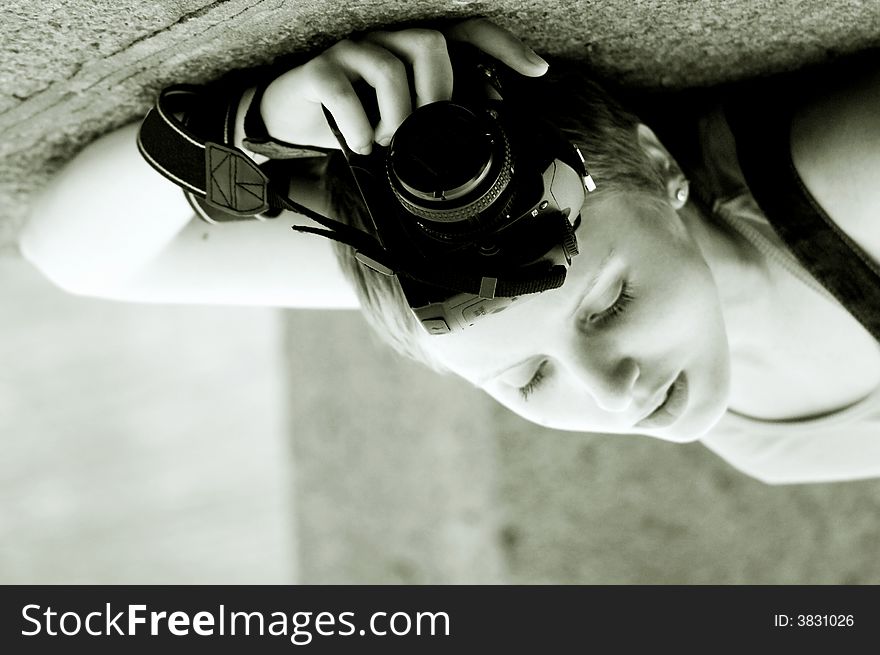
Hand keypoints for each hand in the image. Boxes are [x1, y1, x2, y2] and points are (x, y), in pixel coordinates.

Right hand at [260, 18, 548, 154]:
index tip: (537, 70)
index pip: (464, 32)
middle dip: (439, 93)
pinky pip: (347, 94)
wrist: (288, 119)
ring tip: (387, 142)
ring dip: (397, 119)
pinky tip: (361, 145)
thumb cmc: (350, 117)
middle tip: (427, 130)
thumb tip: (468, 136)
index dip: (503, 47)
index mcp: (409, 50)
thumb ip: (427, 119)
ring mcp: (351, 51)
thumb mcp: (395, 120)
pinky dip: (361, 129)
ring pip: (392, 68)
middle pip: (431, 43)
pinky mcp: (319, 70)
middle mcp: (384, 40)